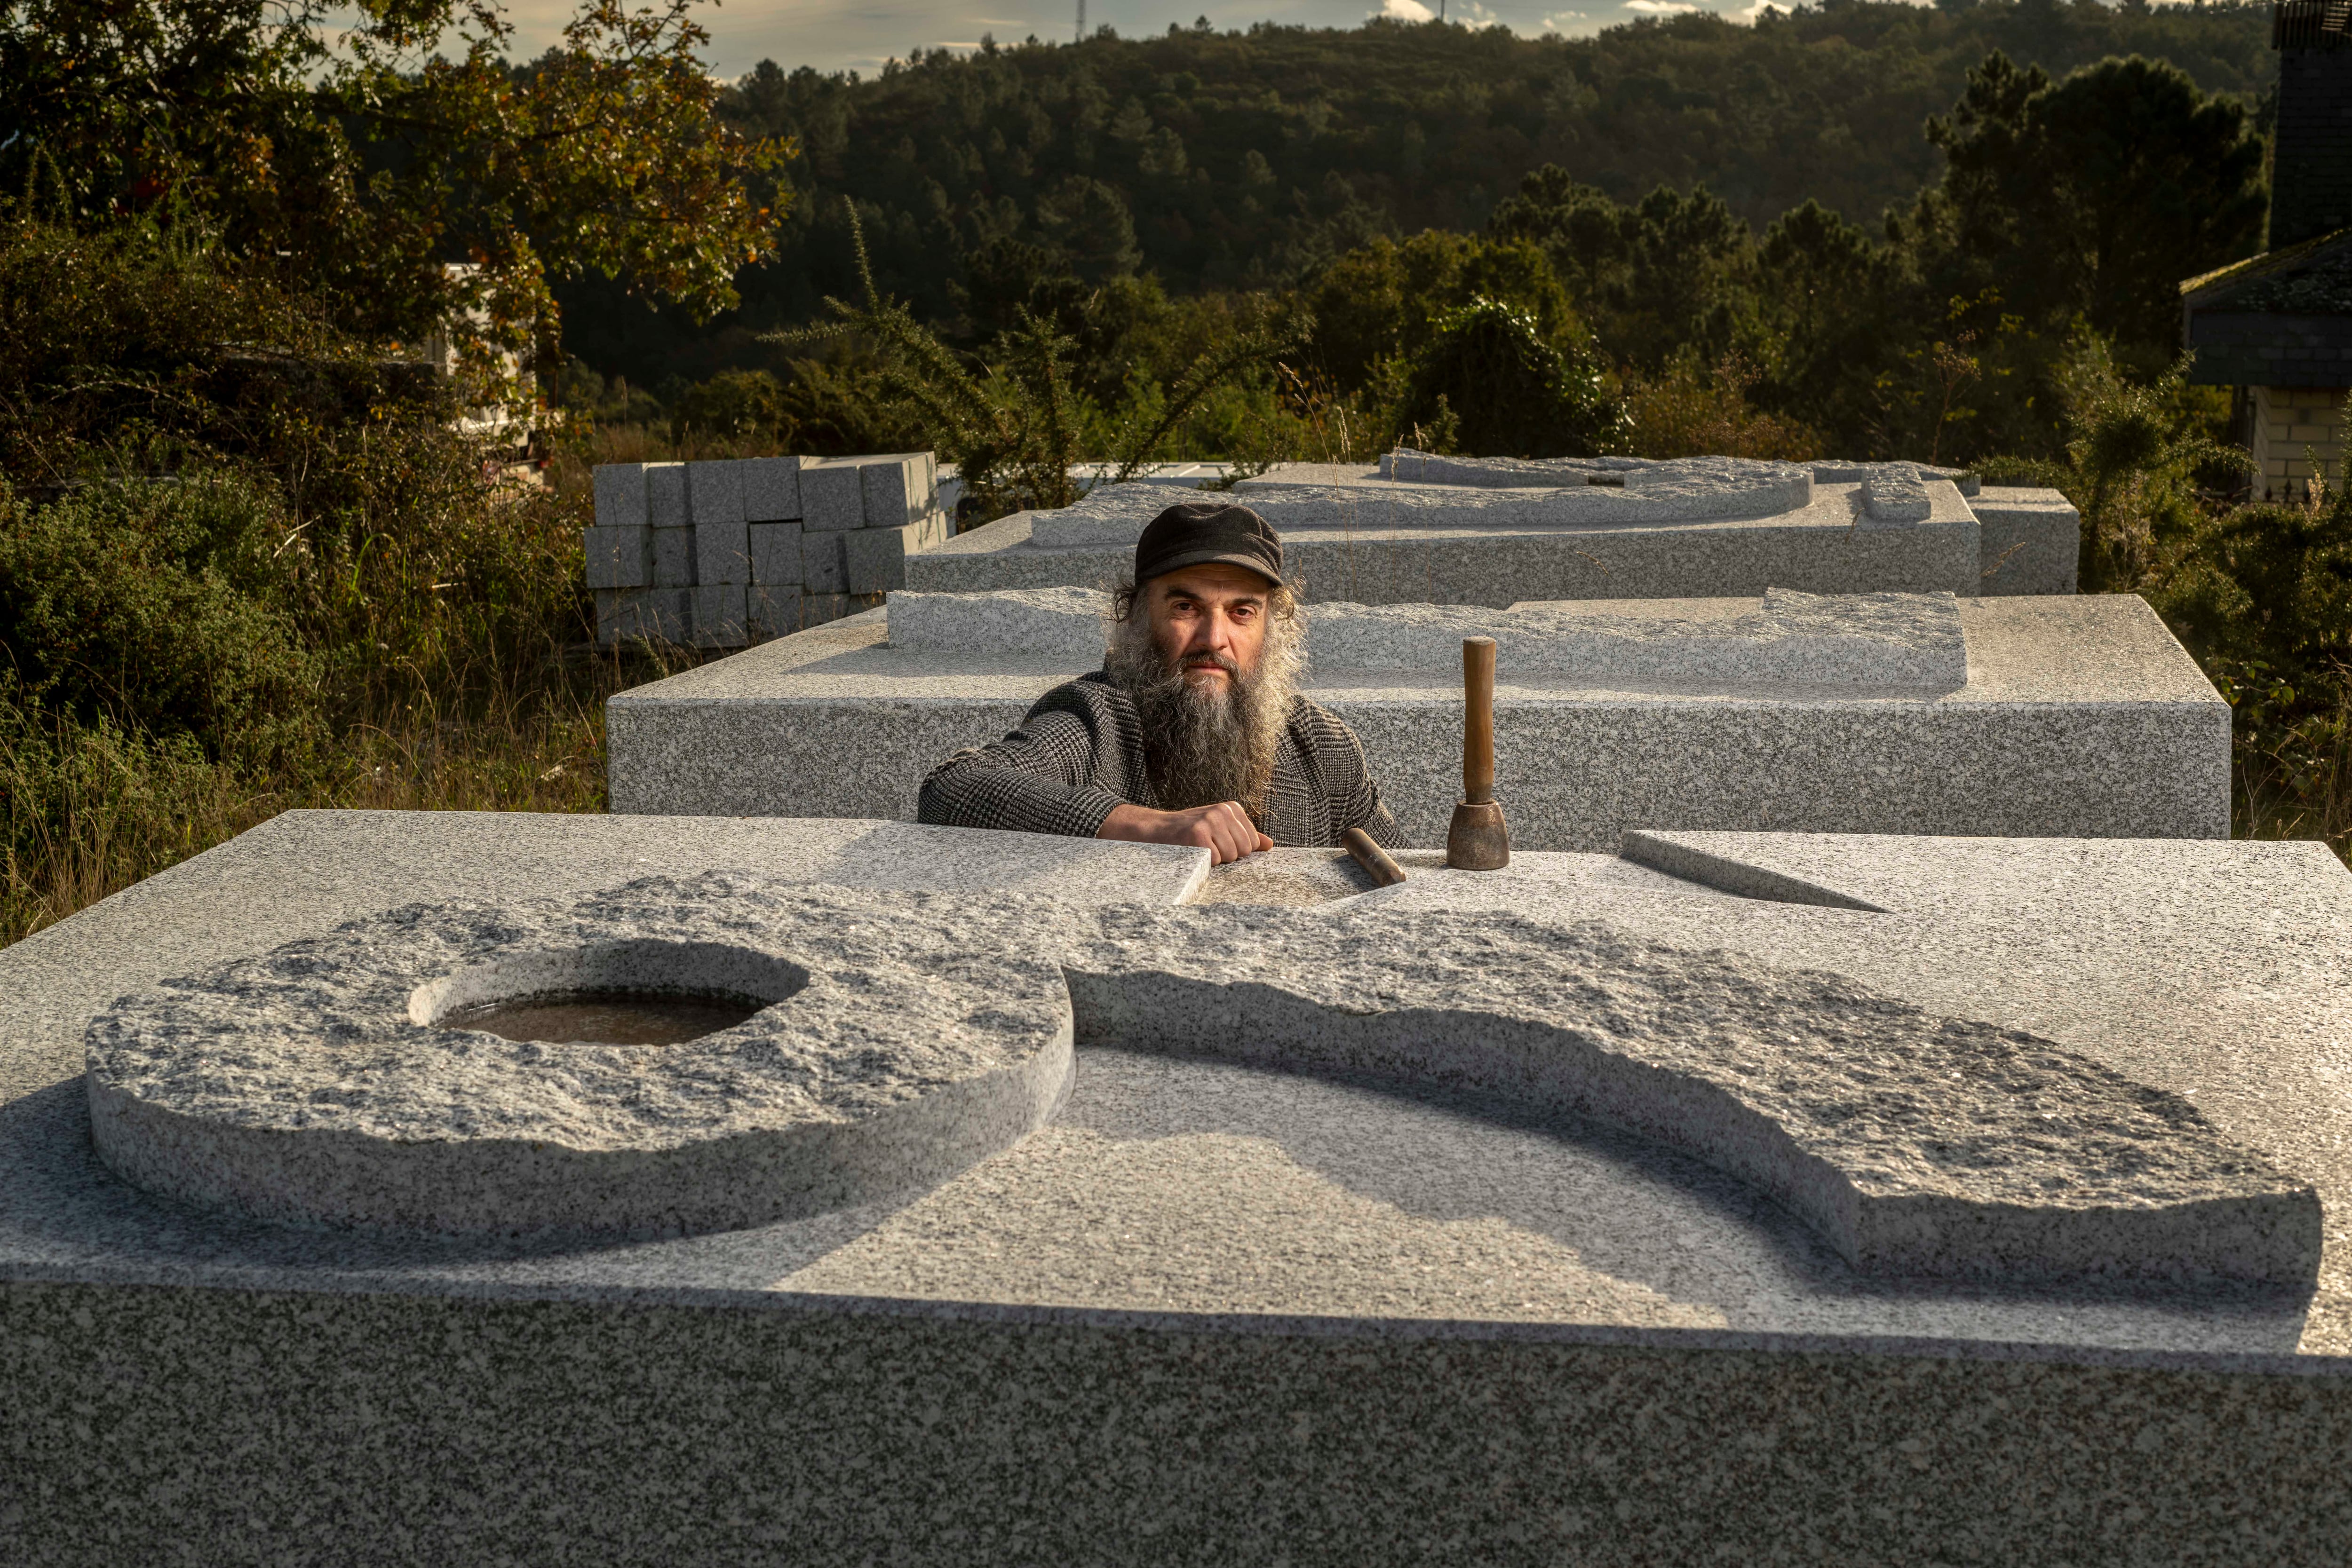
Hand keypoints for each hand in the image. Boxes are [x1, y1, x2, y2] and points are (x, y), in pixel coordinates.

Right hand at [1097, 801, 1271, 864]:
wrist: (1153, 830)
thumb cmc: (1188, 833)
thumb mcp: (1218, 829)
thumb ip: (1244, 835)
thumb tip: (1269, 844)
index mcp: (1232, 808)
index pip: (1253, 842)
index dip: (1235, 850)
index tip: (1216, 843)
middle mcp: (1223, 811)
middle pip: (1244, 850)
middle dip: (1227, 856)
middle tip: (1207, 848)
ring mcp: (1210, 820)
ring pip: (1231, 857)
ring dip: (1215, 860)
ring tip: (1199, 850)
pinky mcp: (1198, 834)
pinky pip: (1215, 861)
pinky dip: (1204, 863)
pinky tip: (1192, 852)